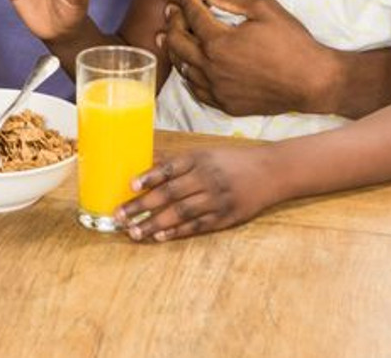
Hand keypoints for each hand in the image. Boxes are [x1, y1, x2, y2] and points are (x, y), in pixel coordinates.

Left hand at [115, 148, 277, 240]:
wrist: (270, 172)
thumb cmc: (231, 161)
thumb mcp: (205, 154)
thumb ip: (177, 162)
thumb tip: (146, 165)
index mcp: (198, 159)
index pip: (168, 168)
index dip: (148, 177)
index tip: (130, 186)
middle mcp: (206, 179)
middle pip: (169, 193)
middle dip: (142, 206)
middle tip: (120, 216)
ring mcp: (216, 199)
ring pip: (180, 213)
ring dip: (154, 223)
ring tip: (135, 232)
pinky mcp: (224, 217)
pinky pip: (196, 226)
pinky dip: (177, 231)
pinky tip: (159, 236)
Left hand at [163, 0, 338, 116]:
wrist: (314, 82)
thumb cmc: (293, 43)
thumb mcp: (266, 9)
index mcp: (218, 42)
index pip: (193, 14)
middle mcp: (211, 67)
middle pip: (178, 42)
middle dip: (173, 22)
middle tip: (172, 10)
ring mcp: (217, 89)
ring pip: (183, 68)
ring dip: (174, 49)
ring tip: (168, 37)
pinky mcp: (226, 104)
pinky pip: (196, 89)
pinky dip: (188, 74)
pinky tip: (188, 67)